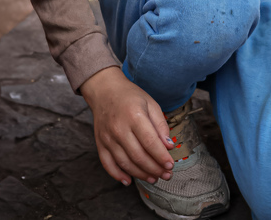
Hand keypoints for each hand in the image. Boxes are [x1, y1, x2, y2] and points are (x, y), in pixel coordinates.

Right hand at [80, 66, 174, 185]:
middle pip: (138, 156)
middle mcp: (119, 128)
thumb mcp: (151, 103)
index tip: (171, 165)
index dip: (161, 157)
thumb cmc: (131, 96)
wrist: (105, 90)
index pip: (150, 142)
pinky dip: (118, 175)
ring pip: (125, 163)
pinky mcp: (100, 143)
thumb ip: (160, 125)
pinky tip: (129, 181)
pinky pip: (107, 164)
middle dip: (154, 169)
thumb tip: (169, 147)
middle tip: (166, 175)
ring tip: (154, 178)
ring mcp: (107, 137)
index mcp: (134, 115)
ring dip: (141, 174)